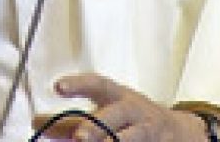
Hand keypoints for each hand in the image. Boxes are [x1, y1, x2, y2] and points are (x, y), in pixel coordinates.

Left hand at [32, 73, 206, 140]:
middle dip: (97, 126)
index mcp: (118, 95)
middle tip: (78, 136)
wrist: (180, 132)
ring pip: (130, 137)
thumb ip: (76, 119)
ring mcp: (146, 130)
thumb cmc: (131, 118)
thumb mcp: (108, 111)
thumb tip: (39, 125)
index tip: (57, 87)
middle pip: (115, 115)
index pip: (97, 84)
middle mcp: (133, 110)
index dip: (79, 84)